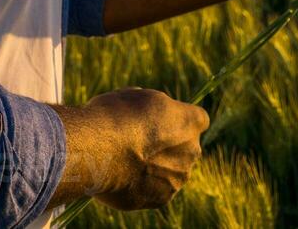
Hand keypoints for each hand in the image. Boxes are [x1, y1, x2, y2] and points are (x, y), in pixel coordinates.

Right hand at [83, 88, 208, 210]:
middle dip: (169, 146)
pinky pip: (156, 190)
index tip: (162, 121)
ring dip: (156, 168)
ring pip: (172, 172)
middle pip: (186, 148)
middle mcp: (192, 150)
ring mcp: (178, 177)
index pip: (199, 119)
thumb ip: (151, 108)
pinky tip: (122, 178)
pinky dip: (143, 186)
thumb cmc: (114, 116)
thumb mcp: (134, 97)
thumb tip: (147, 114)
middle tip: (139, 143)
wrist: (98, 151)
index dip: (179, 120)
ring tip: (125, 161)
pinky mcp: (162, 199)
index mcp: (190, 121)